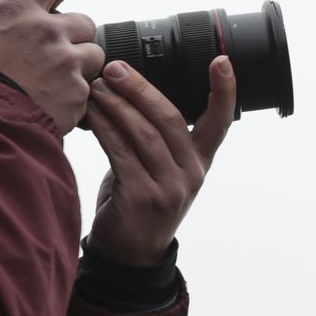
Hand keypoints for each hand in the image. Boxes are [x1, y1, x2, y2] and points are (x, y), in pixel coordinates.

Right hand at [0, 0, 102, 134]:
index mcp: (14, 9)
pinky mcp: (77, 95)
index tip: (52, 2)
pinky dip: (72, 99)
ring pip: (93, 56)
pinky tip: (47, 106)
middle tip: (47, 55)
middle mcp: (47, 31)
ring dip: (78, 67)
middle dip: (71, 37)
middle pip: (84, 22)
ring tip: (50, 82)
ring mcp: (67, 63)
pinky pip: (86, 92)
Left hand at [83, 57, 235, 265]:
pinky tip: (91, 114)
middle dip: (140, 88)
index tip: (222, 61)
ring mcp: (170, 187)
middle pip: (169, 118)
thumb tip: (129, 90)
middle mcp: (192, 173)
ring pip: (143, 132)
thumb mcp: (160, 169)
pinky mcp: (142, 197)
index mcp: (201, 162)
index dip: (224, 91)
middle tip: (114, 68)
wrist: (129, 254)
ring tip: (96, 86)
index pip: (220, 122)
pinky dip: (103, 128)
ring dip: (116, 104)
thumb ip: (156, 137)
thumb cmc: (140, 202)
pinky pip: (121, 152)